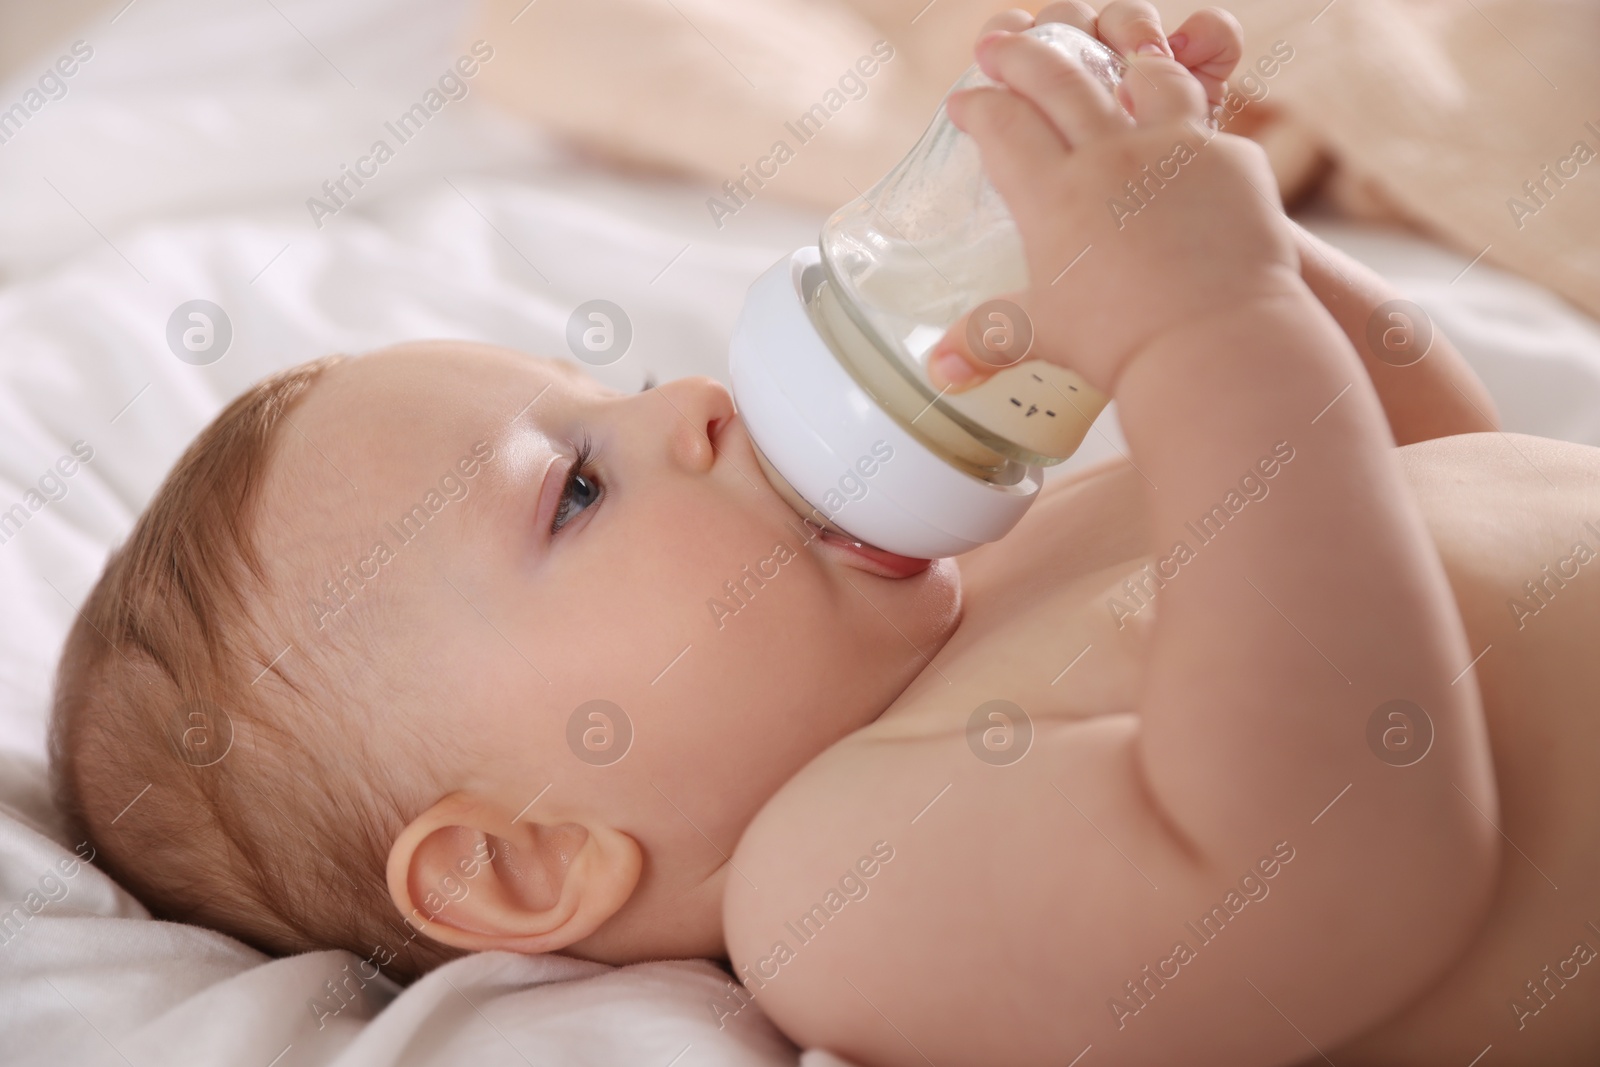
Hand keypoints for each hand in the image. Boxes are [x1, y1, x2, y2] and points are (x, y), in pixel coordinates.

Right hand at [926, 3, 1300, 394]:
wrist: (1214, 341)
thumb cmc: (1121, 342)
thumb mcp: (1044, 335)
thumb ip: (987, 339)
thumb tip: (939, 374)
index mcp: (1052, 194)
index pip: (1003, 126)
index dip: (977, 107)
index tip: (963, 103)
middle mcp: (1109, 155)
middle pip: (1057, 78)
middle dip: (1022, 54)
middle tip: (1001, 44)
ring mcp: (1173, 148)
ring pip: (1142, 74)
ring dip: (1120, 56)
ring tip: (1110, 56)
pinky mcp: (1227, 158)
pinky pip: (1202, 118)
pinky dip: (1184, 114)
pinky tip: (1179, 126)